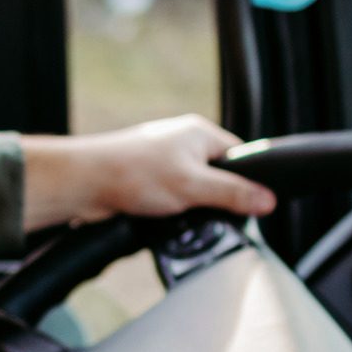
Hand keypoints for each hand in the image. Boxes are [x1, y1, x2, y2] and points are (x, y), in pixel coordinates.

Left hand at [19, 114, 276, 231]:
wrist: (84, 184)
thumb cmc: (132, 172)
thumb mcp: (194, 186)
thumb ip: (233, 194)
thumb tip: (267, 200)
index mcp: (200, 133)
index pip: (242, 156)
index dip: (248, 182)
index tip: (250, 205)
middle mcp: (182, 143)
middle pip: (218, 177)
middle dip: (214, 199)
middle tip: (204, 211)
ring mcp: (163, 162)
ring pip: (193, 192)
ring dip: (189, 208)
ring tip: (177, 213)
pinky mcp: (147, 181)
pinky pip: (172, 200)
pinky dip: (170, 212)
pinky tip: (161, 217)